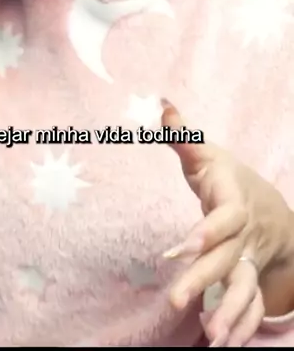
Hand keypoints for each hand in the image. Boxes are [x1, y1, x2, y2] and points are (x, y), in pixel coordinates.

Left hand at [162, 101, 293, 346]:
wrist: (272, 210)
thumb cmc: (230, 178)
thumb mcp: (209, 154)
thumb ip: (184, 135)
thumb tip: (161, 105)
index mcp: (234, 201)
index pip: (225, 218)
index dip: (206, 233)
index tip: (177, 249)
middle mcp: (244, 234)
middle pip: (228, 258)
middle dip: (205, 279)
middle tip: (176, 299)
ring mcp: (249, 259)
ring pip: (244, 287)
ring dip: (230, 313)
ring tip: (211, 338)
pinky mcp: (248, 278)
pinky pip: (251, 305)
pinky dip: (241, 326)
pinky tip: (224, 345)